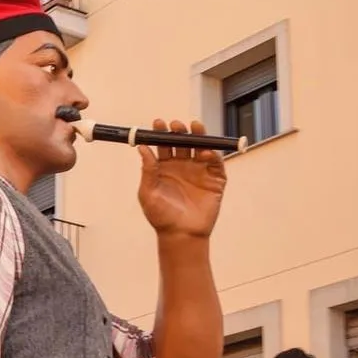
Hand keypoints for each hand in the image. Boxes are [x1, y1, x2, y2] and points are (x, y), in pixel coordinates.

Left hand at [136, 119, 226, 239]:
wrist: (180, 234)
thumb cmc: (161, 216)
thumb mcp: (148, 193)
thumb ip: (147, 171)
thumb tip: (142, 148)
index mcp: (164, 168)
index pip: (163, 145)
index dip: (160, 133)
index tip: (157, 124)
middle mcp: (182, 166)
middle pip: (182, 143)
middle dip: (179, 131)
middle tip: (175, 124)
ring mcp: (199, 171)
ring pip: (200, 148)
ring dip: (198, 136)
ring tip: (194, 126)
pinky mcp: (214, 180)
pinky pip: (216, 164)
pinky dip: (213, 156)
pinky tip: (205, 152)